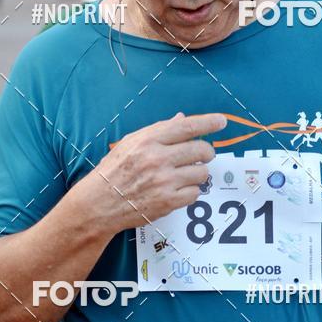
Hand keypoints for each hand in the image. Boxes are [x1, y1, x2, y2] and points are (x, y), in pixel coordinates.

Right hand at [85, 111, 226, 233]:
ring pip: (202, 173)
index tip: (221, 121)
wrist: (100, 203)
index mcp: (148, 141)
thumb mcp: (130, 143)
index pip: (187, 127)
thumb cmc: (114, 170)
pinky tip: (176, 189)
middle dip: (207, 152)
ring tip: (183, 175)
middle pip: (202, 150)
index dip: (208, 123)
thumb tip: (182, 118)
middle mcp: (158, 159)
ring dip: (198, 173)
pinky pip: (195, 193)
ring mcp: (165, 182)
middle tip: (202, 155)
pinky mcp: (169, 202)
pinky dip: (190, 191)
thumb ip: (158, 130)